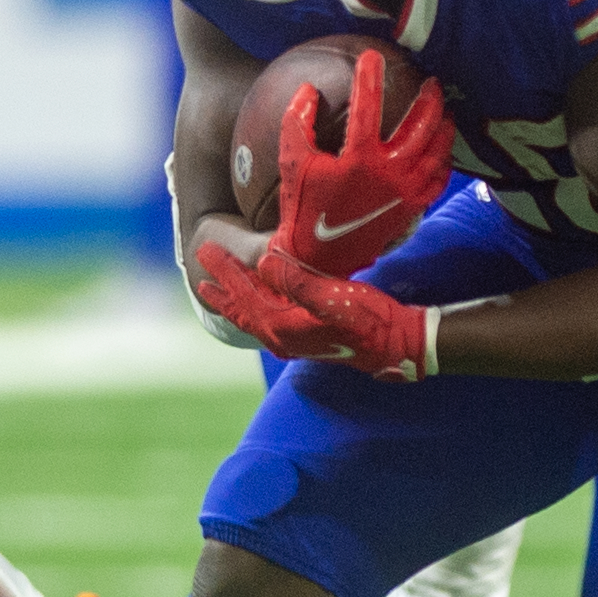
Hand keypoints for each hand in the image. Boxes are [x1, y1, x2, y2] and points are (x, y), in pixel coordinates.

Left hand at [191, 228, 436, 377]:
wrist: (397, 345)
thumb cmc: (368, 320)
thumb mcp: (331, 297)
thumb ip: (295, 281)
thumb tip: (263, 263)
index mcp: (282, 327)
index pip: (244, 295)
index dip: (225, 272)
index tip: (206, 251)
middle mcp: (282, 338)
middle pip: (241, 310)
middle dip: (222, 288)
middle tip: (200, 266)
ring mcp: (294, 341)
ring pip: (252, 318)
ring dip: (234, 300)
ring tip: (217, 287)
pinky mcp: (307, 338)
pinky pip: (267, 322)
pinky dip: (253, 308)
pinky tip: (257, 301)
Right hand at [273, 48, 454, 276]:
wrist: (319, 256)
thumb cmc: (302, 207)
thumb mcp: (292, 162)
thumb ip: (297, 122)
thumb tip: (307, 88)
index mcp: (360, 159)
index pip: (369, 106)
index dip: (370, 76)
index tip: (372, 56)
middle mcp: (390, 172)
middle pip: (421, 125)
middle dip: (429, 98)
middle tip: (432, 81)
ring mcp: (406, 191)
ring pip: (437, 151)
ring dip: (443, 127)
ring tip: (444, 111)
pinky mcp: (412, 207)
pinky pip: (438, 180)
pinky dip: (444, 162)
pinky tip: (443, 151)